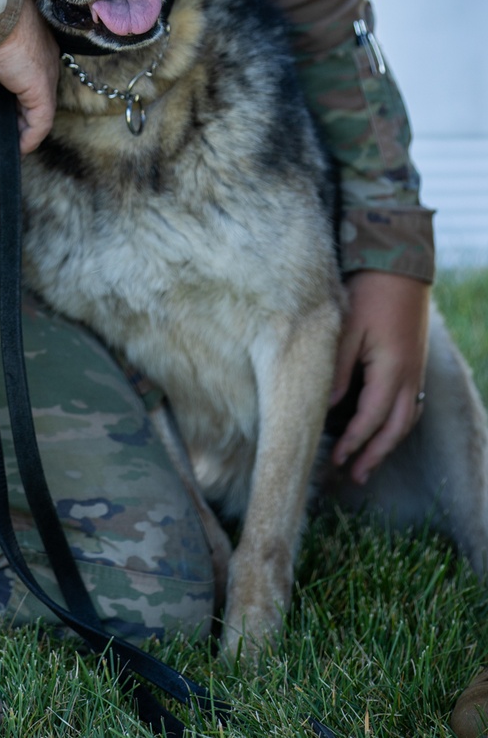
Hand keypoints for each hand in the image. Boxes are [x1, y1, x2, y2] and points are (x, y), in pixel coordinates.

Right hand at [0, 0, 59, 153]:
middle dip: (4, 114)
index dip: (3, 96)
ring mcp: (45, 77)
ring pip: (34, 112)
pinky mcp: (42, 91)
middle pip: (29, 97)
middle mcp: (44, 61)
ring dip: (11, 126)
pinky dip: (28, 138)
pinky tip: (15, 148)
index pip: (23, 78)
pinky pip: (40, 123)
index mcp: (30, 46)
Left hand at [329, 270, 429, 484]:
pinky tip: (383, 429)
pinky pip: (409, 404)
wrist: (399, 265)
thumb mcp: (347, 329)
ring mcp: (414, 370)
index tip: (335, 461)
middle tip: (354, 476)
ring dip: (386, 443)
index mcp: (391, 371)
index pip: (371, 419)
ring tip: (367, 463)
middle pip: (394, 429)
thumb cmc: (368, 293)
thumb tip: (328, 406)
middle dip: (374, 455)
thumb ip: (339, 370)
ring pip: (405, 419)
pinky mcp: (413, 362)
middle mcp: (408, 376)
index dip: (354, 443)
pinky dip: (396, 423)